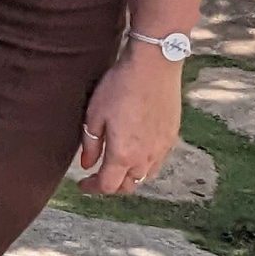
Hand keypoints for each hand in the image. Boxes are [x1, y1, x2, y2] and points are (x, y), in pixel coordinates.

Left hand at [74, 45, 181, 197]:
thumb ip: (91, 144)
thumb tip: (87, 164)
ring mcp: (162, 149)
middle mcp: (145, 158)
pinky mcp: (172, 137)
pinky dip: (145, 164)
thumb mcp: (95, 114)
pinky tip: (137, 150)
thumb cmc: (120, 87)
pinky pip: (158, 161)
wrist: (154, 67)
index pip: (108, 186)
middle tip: (98, 176)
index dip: (92, 188)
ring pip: (145, 176)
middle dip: (112, 186)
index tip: (82, 183)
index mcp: (123, 155)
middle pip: (129, 186)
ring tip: (117, 164)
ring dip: (130, 176)